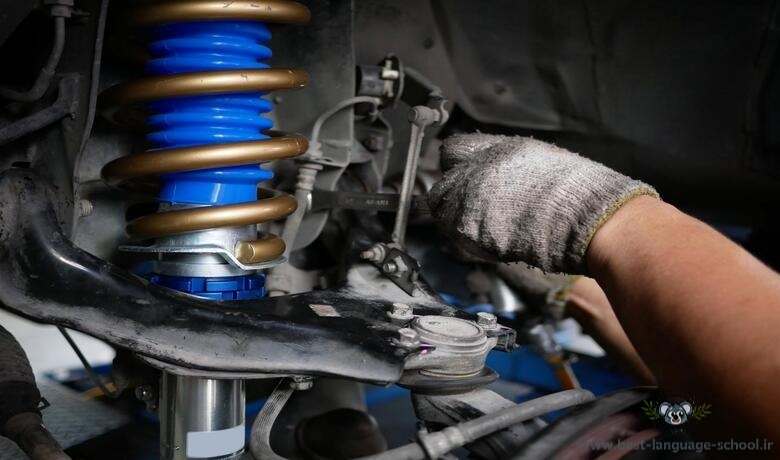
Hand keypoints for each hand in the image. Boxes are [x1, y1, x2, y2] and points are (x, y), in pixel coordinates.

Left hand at [428, 134, 656, 272]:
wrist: (595, 220)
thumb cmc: (580, 196)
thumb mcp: (539, 161)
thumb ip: (505, 164)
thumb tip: (486, 173)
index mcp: (499, 147)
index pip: (451, 150)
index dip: (455, 169)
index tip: (461, 181)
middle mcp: (480, 168)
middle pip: (440, 186)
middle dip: (451, 200)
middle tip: (472, 215)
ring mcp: (473, 197)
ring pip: (443, 214)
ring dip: (458, 224)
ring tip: (488, 232)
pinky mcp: (472, 228)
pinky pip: (456, 237)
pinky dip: (469, 243)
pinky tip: (495, 243)